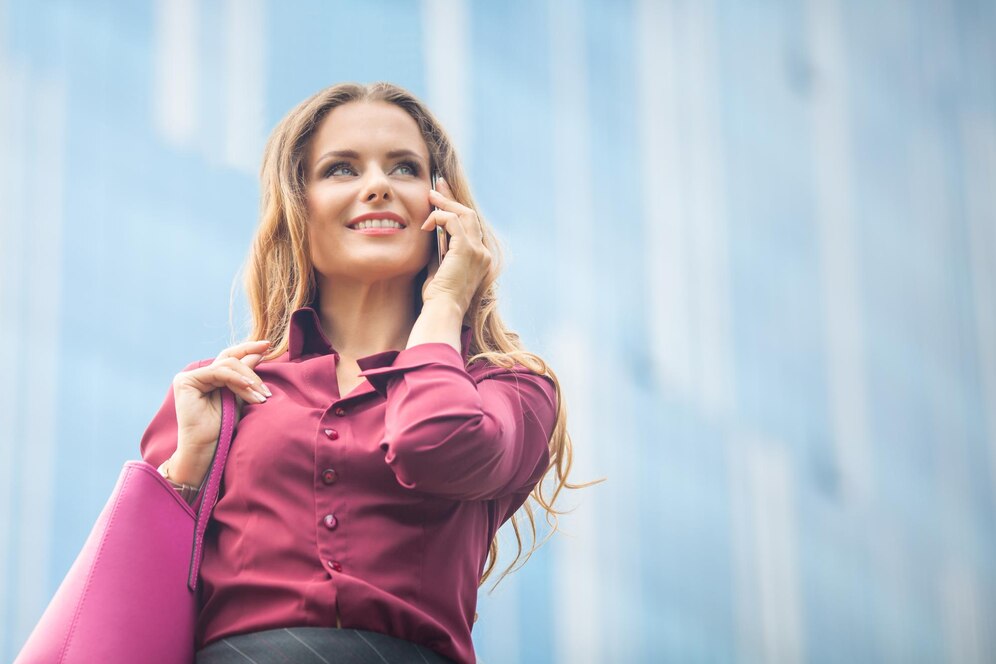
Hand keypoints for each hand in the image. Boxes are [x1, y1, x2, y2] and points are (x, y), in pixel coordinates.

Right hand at [172, 340, 271, 465]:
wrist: (206, 450)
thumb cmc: (222, 429)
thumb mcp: (240, 398)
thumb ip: (246, 377)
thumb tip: (259, 353)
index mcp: (209, 378)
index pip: (230, 359)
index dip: (248, 349)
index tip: (268, 346)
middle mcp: (198, 376)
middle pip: (228, 358)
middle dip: (250, 358)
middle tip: (267, 360)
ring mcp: (189, 378)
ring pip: (226, 365)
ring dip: (247, 378)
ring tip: (261, 396)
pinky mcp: (185, 382)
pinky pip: (217, 372)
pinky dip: (236, 379)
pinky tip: (248, 387)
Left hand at [419, 178, 491, 313]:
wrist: (443, 310)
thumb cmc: (438, 296)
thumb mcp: (441, 268)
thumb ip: (442, 250)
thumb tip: (432, 232)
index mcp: (480, 258)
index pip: (471, 227)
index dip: (456, 210)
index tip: (442, 198)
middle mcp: (483, 253)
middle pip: (470, 216)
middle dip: (452, 199)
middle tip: (437, 186)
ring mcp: (478, 251)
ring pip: (464, 215)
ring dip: (445, 204)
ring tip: (430, 196)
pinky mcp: (467, 250)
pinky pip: (453, 223)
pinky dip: (439, 218)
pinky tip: (426, 224)